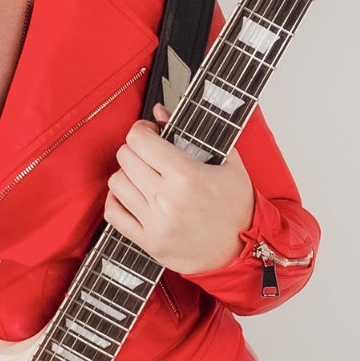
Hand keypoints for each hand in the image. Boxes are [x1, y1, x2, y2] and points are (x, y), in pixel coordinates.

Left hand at [104, 103, 255, 275]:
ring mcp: (156, 223)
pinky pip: (114, 213)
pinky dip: (117, 200)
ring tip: (144, 176)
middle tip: (149, 154)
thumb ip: (192, 132)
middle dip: (135, 149)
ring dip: (127, 174)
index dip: (143, 130)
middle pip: (125, 157)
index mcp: (187, 176)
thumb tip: (159, 112)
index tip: (151, 134)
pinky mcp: (149, 243)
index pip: (139, 140)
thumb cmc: (238, 205)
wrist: (246, 248)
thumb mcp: (228, 161)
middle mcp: (167, 200)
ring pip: (116, 183)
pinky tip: (132, 196)